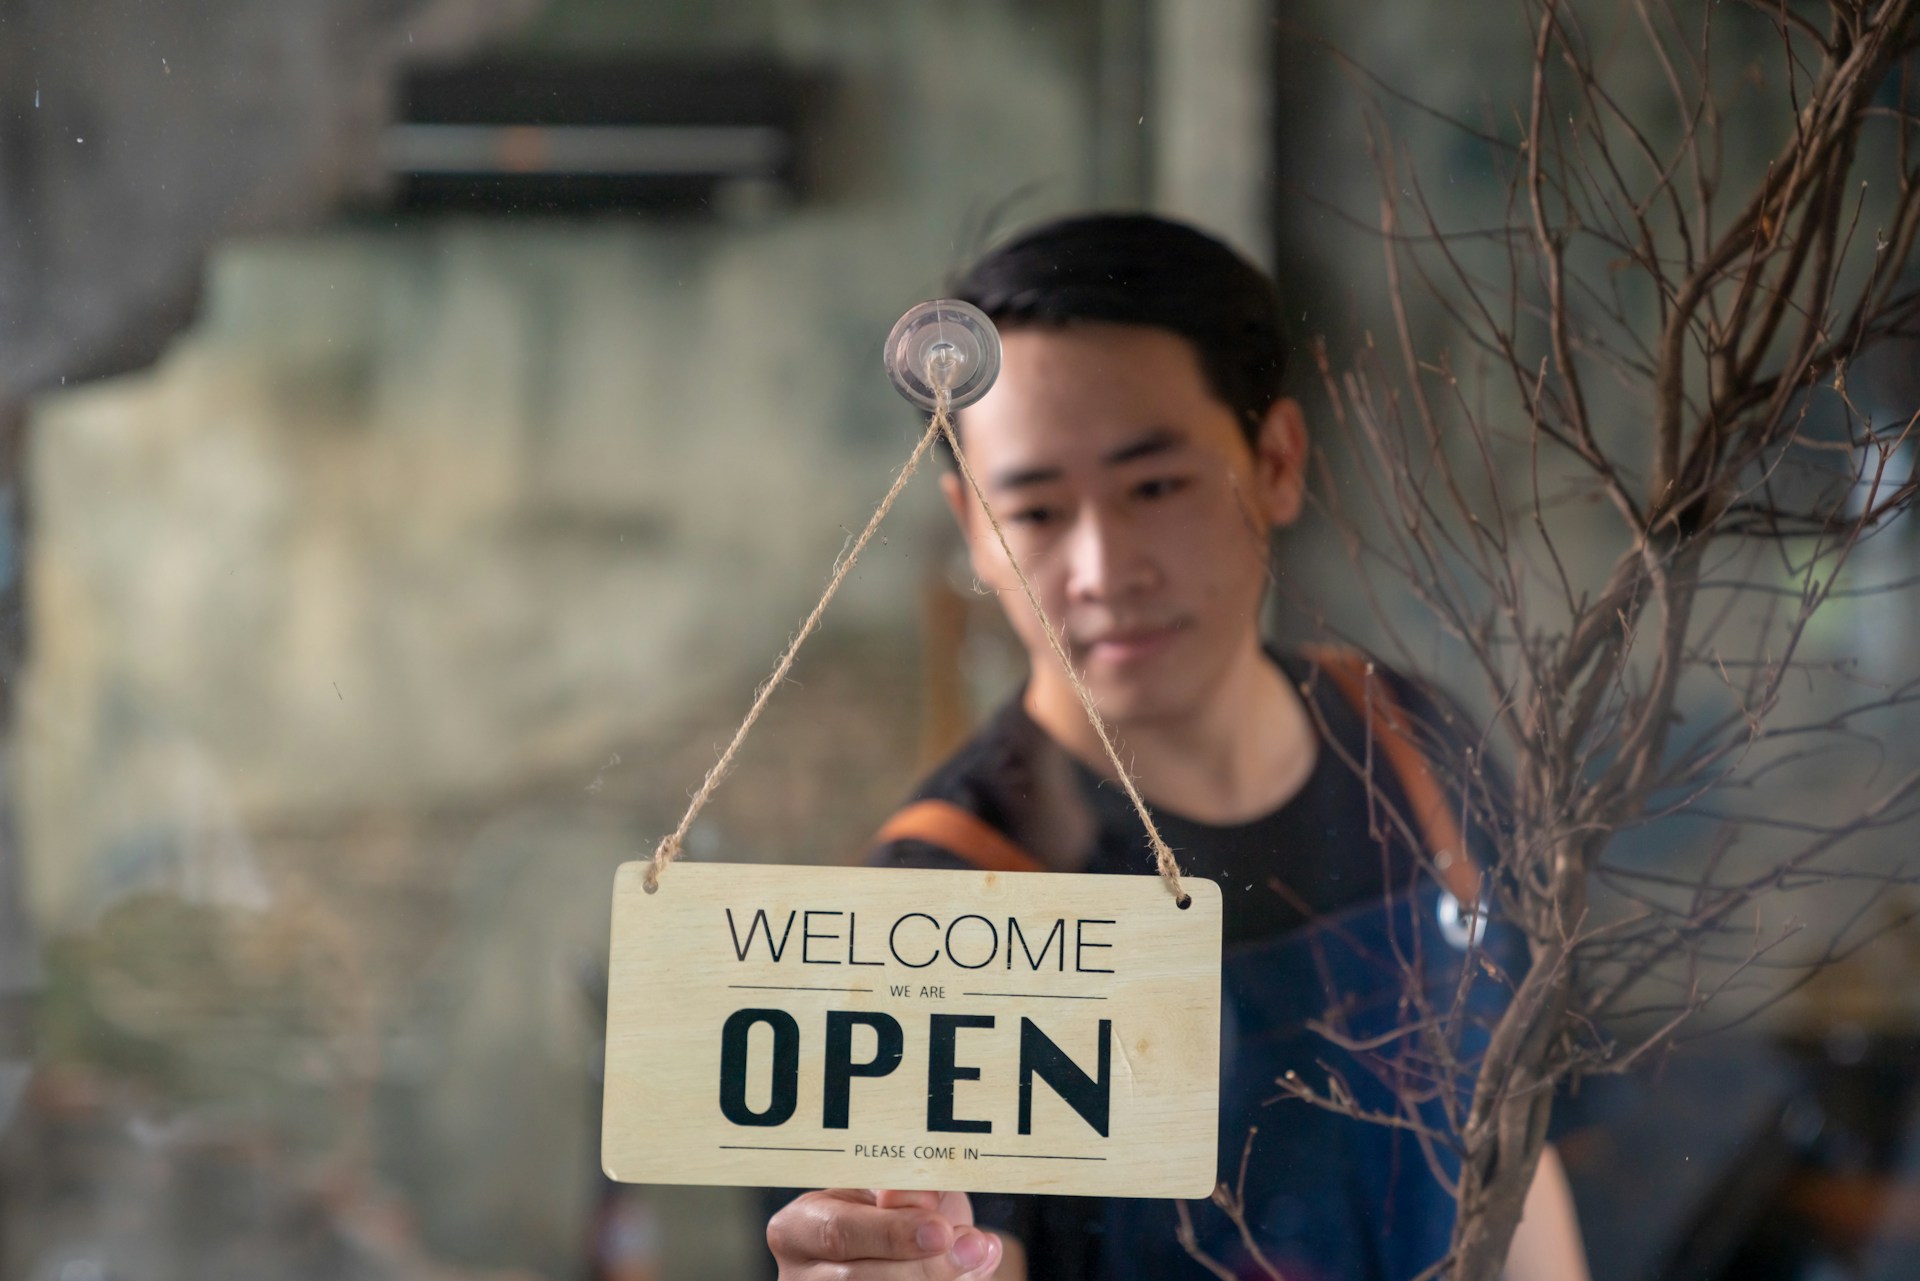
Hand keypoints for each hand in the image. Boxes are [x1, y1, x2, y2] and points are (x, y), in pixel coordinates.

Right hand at [768, 1188, 1005, 1279]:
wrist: (893, 1242)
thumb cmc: (887, 1208)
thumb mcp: (888, 1185)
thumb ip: (903, 1186)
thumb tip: (919, 1200)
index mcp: (797, 1228)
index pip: (839, 1232)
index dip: (891, 1234)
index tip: (941, 1229)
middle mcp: (801, 1276)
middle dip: (925, 1266)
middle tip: (973, 1246)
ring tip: (979, 1255)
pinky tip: (973, 1274)